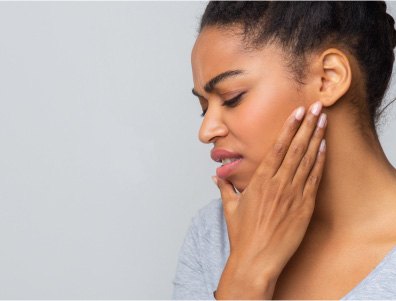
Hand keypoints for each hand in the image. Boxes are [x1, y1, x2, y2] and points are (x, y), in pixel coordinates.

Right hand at [213, 101, 326, 299]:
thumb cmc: (243, 235)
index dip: (288, 128)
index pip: (277, 148)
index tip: (296, 112)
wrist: (257, 260)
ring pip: (307, 160)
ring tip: (323, 120)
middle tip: (315, 106)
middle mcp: (278, 184)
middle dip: (306, 125)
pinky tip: (324, 148)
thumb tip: (216, 177)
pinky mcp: (304, 208)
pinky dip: (320, 162)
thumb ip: (224, 188)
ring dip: (316, 138)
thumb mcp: (230, 208)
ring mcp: (293, 195)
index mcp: (260, 181)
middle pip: (295, 148)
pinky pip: (314, 179)